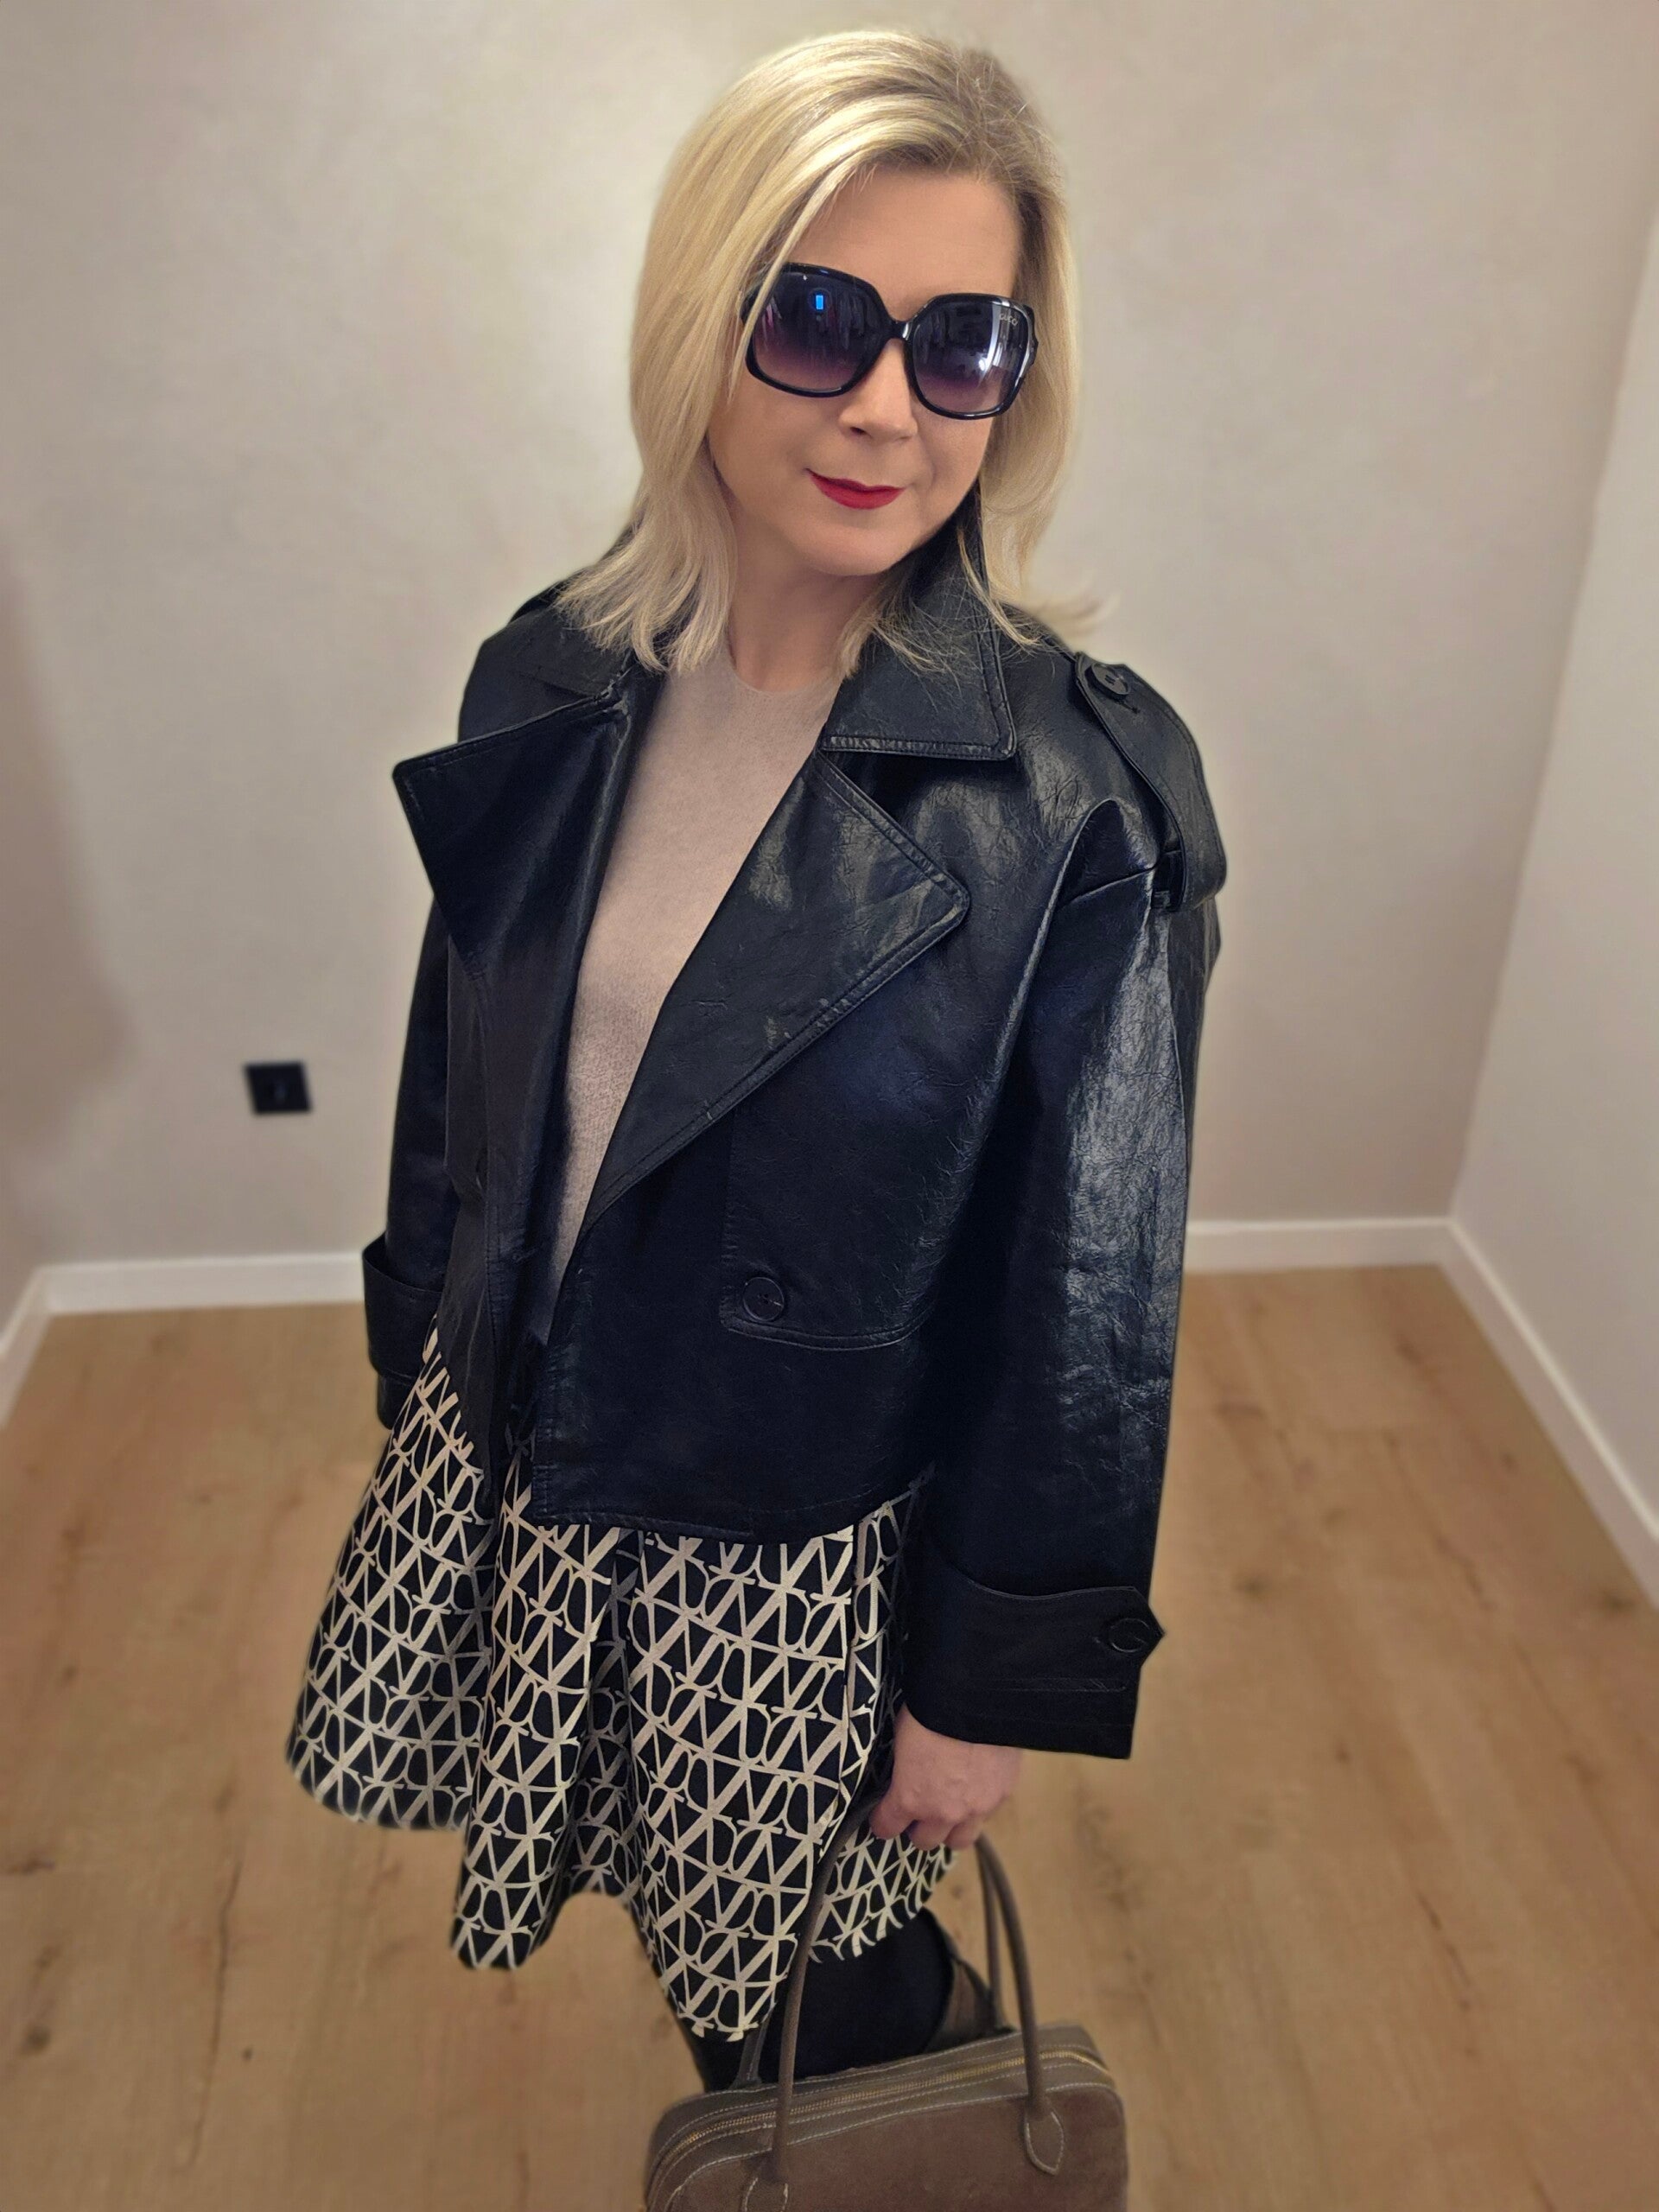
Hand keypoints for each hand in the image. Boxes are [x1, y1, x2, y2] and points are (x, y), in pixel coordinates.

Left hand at [865, 1703, 1022, 1848]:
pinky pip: (986, 1815)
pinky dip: (978, 1807)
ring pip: (959, 1840)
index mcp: (910, 1797)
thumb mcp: (901, 1739)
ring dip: (951, 1828)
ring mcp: (976, 1808)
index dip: (883, 1820)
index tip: (884, 1813)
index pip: (887, 1827)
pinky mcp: (1001, 1796)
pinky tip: (976, 1785)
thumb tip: (903, 1773)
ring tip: (949, 1807)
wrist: (977, 1697)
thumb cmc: (930, 1710)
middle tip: (919, 1808)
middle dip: (918, 1827)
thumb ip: (903, 1768)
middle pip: (924, 1841)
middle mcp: (942, 1812)